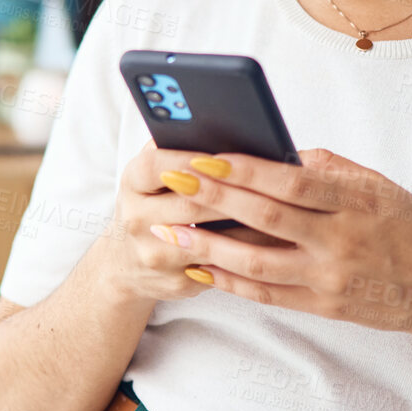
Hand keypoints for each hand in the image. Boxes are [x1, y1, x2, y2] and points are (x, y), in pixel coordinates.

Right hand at [97, 138, 295, 303]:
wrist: (128, 262)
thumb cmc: (156, 204)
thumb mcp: (156, 174)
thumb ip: (179, 149)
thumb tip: (224, 128)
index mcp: (133, 183)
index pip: (157, 166)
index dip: (191, 160)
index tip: (223, 156)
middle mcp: (136, 219)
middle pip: (189, 206)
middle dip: (231, 196)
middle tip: (270, 186)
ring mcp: (153, 255)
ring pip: (209, 243)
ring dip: (248, 230)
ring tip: (283, 216)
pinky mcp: (174, 282)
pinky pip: (220, 270)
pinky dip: (249, 257)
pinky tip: (276, 247)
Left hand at [146, 147, 411, 346]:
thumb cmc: (410, 225)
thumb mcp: (379, 185)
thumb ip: (327, 168)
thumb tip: (275, 153)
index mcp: (357, 201)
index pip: (292, 182)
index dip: (246, 169)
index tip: (206, 156)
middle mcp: (342, 241)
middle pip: (267, 218)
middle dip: (215, 199)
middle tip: (174, 180)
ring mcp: (331, 278)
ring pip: (259, 263)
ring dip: (210, 246)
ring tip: (171, 229)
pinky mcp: (324, 306)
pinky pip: (268, 294)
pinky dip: (231, 282)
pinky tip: (200, 267)